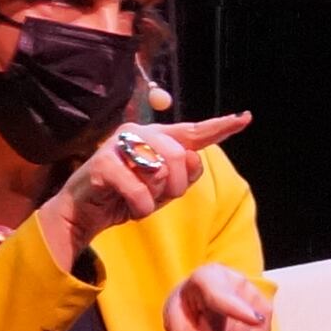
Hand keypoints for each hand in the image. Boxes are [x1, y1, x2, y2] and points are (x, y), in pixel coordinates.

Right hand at [42, 110, 248, 262]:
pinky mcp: (103, 163)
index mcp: (158, 136)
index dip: (220, 126)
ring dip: (155, 197)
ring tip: (140, 200)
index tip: (244, 118)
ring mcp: (119, 145)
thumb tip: (192, 156)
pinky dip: (140, 207)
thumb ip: (186, 172)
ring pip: (161, 171)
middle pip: (180, 156)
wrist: (86, 212)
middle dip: (177, 185)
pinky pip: (139, 190)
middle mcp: (139, 133)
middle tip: (162, 197)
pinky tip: (129, 207)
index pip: (194, 131)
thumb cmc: (128, 195)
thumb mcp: (165, 188)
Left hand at [166, 261, 276, 330]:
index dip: (238, 309)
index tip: (255, 320)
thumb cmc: (187, 309)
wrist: (201, 301)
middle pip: (233, 324)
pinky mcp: (266, 309)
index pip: (221, 296)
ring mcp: (255, 294)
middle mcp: (236, 280)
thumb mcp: (174, 322)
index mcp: (206, 278)